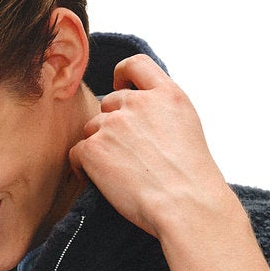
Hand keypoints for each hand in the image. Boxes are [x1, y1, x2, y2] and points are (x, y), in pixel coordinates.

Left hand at [66, 53, 231, 240]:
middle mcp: (138, 103)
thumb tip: (141, 117)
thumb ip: (162, 111)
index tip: (120, 86)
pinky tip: (102, 183)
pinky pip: (77, 153)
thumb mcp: (188, 128)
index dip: (123, 74)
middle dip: (113, 125)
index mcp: (167, 94)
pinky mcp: (94, 148)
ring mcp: (113, 124)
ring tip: (121, 174)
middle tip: (128, 156)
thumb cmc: (192, 178)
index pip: (136, 65)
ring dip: (100, 147)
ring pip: (92, 129)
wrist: (186, 205)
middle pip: (110, 103)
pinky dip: (84, 168)